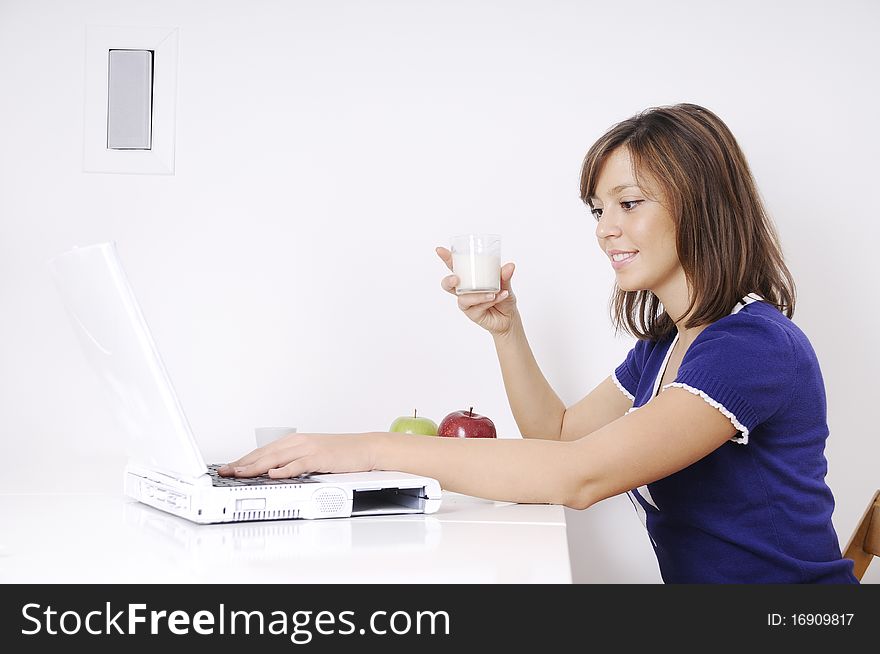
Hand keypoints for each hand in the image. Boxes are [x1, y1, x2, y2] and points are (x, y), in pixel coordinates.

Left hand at [217, 432, 378, 478]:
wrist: (366, 448)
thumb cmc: (341, 453)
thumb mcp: (312, 456)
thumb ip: (293, 462)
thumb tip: (273, 474)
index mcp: (295, 441)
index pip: (263, 451)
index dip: (244, 460)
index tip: (228, 468)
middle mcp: (298, 442)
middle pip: (265, 453)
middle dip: (243, 463)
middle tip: (225, 471)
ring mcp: (309, 448)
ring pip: (277, 458)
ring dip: (256, 466)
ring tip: (240, 473)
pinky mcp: (320, 457)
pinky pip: (299, 464)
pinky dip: (285, 469)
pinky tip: (273, 474)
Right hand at [436, 246, 517, 336]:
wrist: (509, 317)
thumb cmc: (503, 297)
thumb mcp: (506, 283)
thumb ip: (505, 275)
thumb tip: (510, 266)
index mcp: (469, 278)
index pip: (455, 267)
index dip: (447, 258)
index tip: (439, 250)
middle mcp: (464, 290)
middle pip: (448, 284)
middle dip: (449, 280)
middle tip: (456, 278)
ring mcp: (467, 303)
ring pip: (463, 298)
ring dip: (478, 295)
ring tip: (493, 293)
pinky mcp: (472, 314)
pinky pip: (476, 307)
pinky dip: (487, 301)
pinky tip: (497, 297)